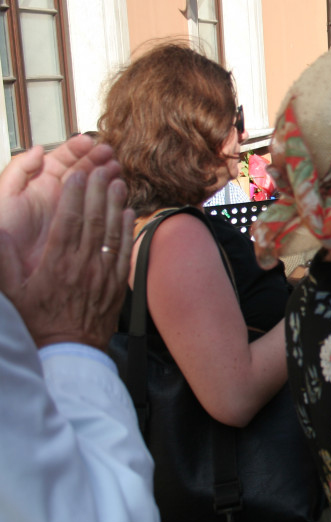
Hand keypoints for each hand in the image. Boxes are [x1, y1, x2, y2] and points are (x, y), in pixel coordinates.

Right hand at [0, 163, 133, 348]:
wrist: (69, 352)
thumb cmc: (37, 322)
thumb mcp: (12, 292)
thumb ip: (4, 260)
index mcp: (57, 264)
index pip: (68, 221)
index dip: (73, 195)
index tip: (76, 175)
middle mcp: (84, 265)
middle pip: (94, 221)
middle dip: (97, 192)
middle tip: (101, 169)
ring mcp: (103, 274)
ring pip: (112, 233)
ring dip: (116, 206)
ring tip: (118, 183)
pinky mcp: (116, 284)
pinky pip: (124, 251)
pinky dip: (127, 230)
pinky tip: (128, 213)